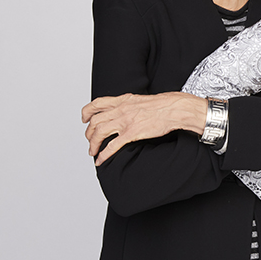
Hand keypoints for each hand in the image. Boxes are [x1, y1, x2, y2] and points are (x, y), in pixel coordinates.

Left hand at [82, 92, 206, 164]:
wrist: (175, 108)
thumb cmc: (165, 104)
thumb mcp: (143, 99)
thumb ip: (132, 104)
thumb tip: (129, 110)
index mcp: (123, 100)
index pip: (97, 104)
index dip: (87, 112)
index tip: (84, 118)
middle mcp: (120, 110)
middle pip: (95, 121)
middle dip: (88, 133)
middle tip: (89, 139)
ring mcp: (125, 122)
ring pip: (99, 133)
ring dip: (93, 144)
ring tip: (93, 151)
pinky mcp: (131, 133)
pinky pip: (111, 146)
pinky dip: (103, 154)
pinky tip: (101, 160)